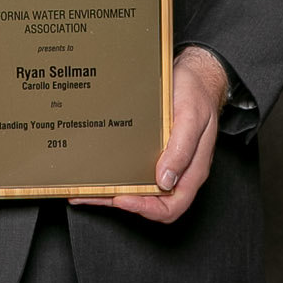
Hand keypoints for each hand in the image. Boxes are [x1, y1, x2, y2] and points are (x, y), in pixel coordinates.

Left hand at [71, 45, 223, 222]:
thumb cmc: (197, 94)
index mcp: (192, 171)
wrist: (195, 74)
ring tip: (85, 190)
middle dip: (120, 202)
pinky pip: (134, 170)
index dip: (147, 208)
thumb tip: (166, 180)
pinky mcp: (152, 152)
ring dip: (111, 192)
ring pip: (138, 189)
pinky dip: (115, 175)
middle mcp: (178, 171)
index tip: (123, 199)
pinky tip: (97, 172)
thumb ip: (182, 150)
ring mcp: (164, 162)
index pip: (172, 206)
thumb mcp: (192, 118)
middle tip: (94, 195)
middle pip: (151, 202)